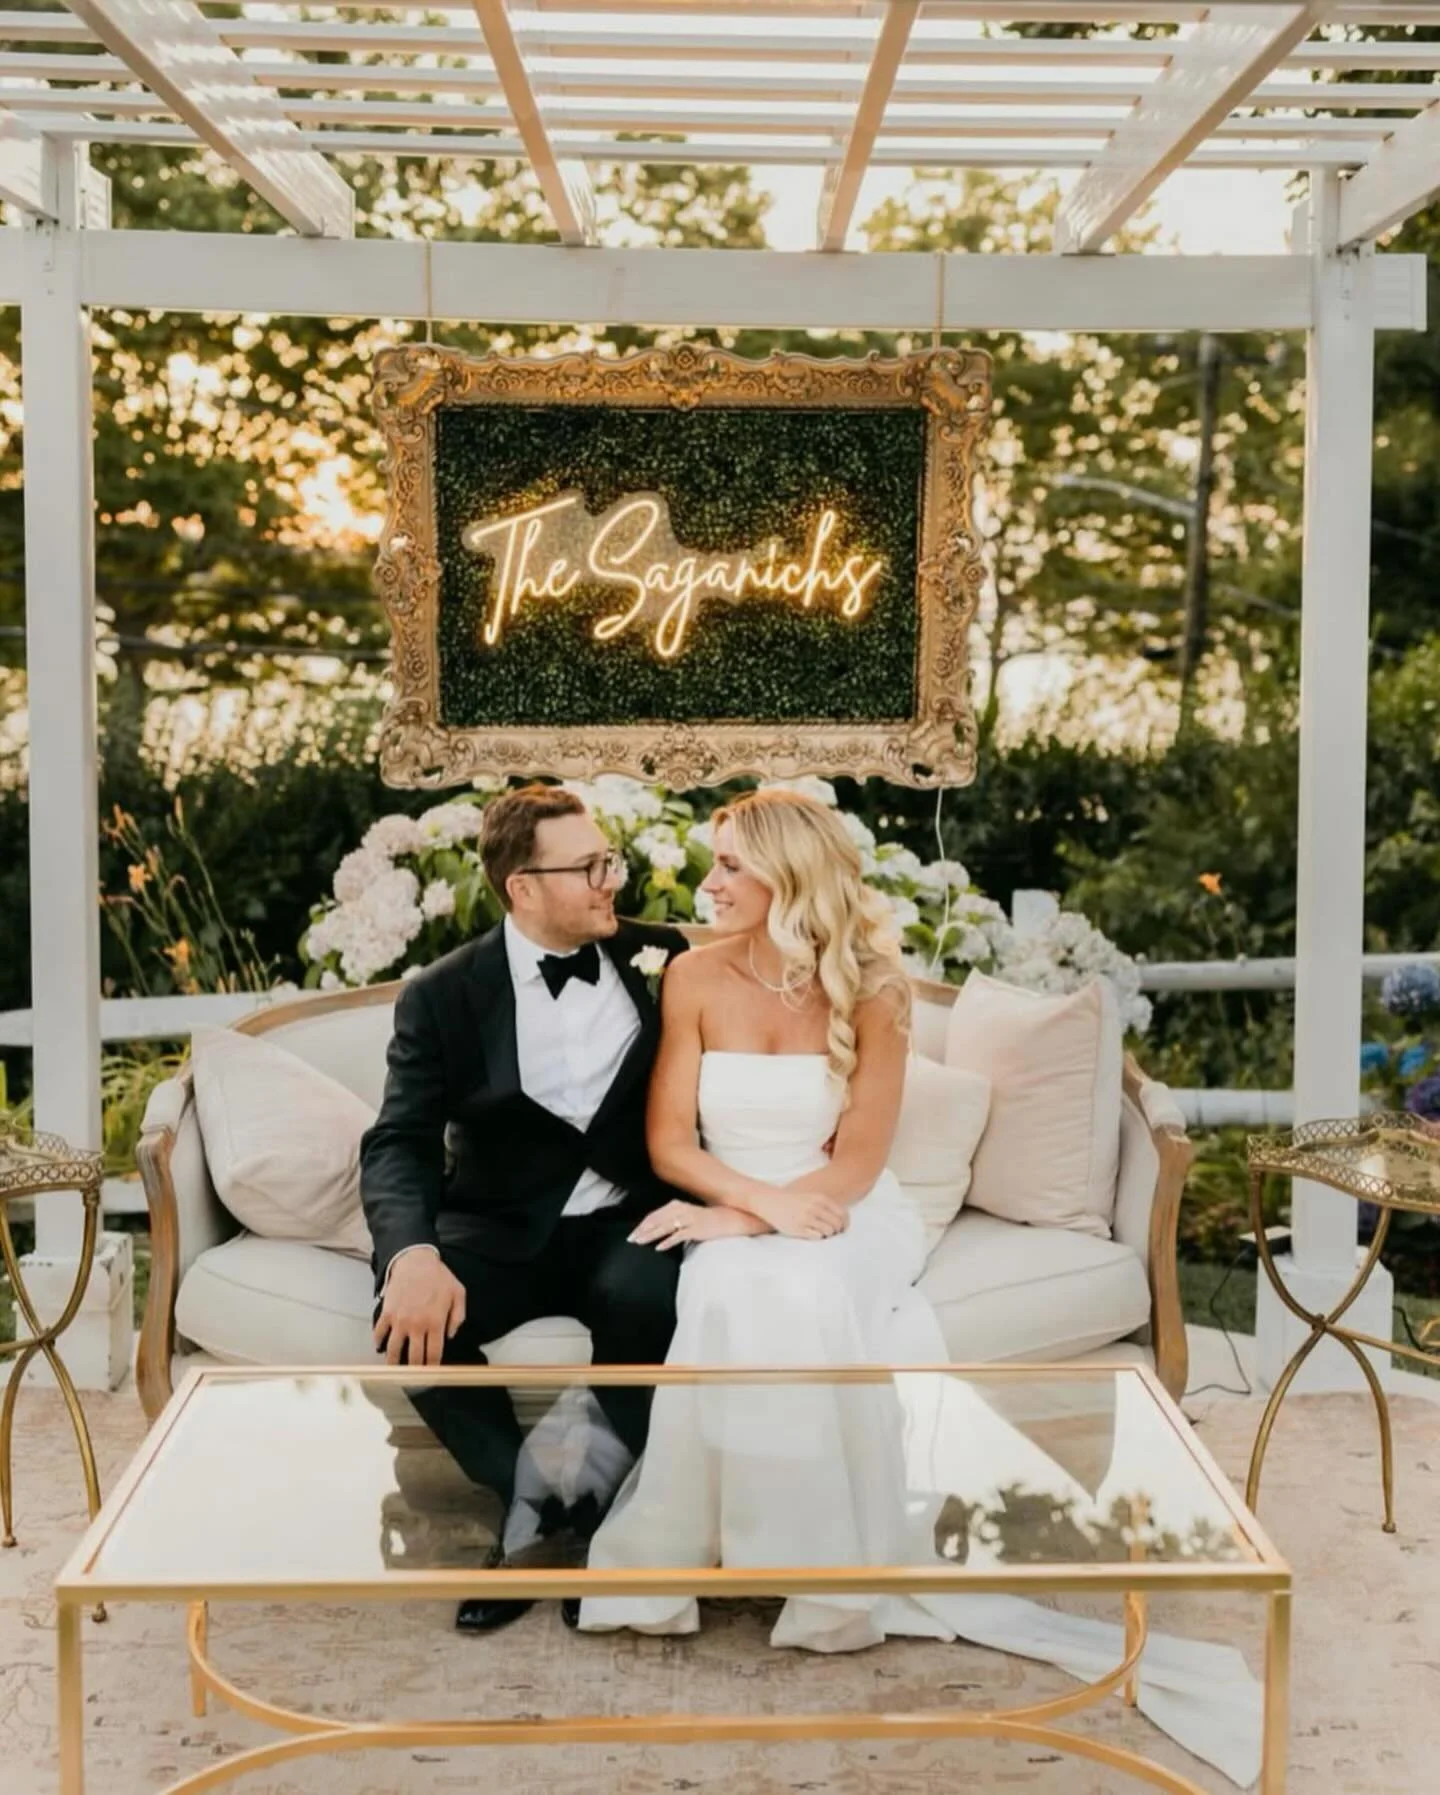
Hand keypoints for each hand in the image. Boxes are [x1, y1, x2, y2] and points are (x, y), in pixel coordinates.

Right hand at [372, 1249, 465, 1367]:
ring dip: (393, 1363)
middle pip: (413, 1358)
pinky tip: (381, 1347)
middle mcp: (417, 1325)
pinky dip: (378, 1343)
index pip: (433, 1355)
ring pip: (393, 1350)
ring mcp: (400, 1320)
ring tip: (394, 1370)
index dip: (432, 1368)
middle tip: (414, 1378)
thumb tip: (450, 1336)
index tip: (431, 1375)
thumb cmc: (439, 1276)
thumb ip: (457, 1317)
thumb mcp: (458, 1294)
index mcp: (435, 1323)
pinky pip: (379, 1333)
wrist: (415, 1260)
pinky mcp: (387, 1313)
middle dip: (414, 1371)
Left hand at [628, 1202, 759, 1250]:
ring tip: (640, 1242)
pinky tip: (659, 1248)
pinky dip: (668, 1241)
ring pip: (665, 1226)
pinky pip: (679, 1235)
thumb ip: (674, 1219)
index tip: (633, 1233)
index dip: (643, 1224)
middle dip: (642, 1230)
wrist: (729, 1218)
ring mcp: (689, 1219)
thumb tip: (658, 1228)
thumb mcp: (688, 1215)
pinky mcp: (696, 1229)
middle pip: (657, 1220)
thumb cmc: (707, 1218)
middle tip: (631, 1239)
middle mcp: (681, 1210)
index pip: (655, 1215)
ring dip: (651, 1235)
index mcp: (677, 1205)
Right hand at [750, 1187, 848, 1239]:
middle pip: (837, 1224)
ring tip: (821, 1233)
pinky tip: (812, 1234)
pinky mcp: (798, 1228)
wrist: (772, 1202)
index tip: (842, 1229)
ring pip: (828, 1231)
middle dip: (837, 1231)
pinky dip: (818, 1237)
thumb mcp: (812, 1198)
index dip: (845, 1224)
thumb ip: (827, 1206)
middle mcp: (814, 1207)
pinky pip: (817, 1237)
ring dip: (827, 1235)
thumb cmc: (794, 1202)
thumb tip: (843, 1222)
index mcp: (820, 1199)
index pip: (842, 1214)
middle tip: (831, 1233)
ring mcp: (806, 1218)